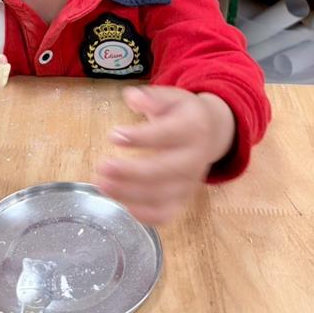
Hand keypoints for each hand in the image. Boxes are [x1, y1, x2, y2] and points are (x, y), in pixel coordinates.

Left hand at [94, 86, 235, 224]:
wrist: (211, 133)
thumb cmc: (183, 113)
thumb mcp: (172, 97)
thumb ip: (152, 97)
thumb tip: (131, 96)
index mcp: (193, 128)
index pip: (167, 135)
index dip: (140, 138)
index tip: (113, 135)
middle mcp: (195, 158)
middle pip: (164, 170)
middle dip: (131, 172)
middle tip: (102, 167)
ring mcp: (190, 182)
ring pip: (162, 195)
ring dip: (130, 194)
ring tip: (102, 185)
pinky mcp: (184, 199)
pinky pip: (166, 214)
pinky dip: (144, 215)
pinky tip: (121, 205)